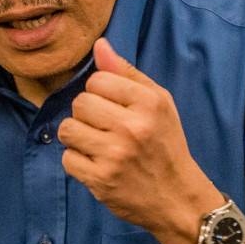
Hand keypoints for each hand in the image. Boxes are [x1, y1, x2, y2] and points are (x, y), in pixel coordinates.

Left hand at [58, 38, 222, 243]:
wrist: (177, 198)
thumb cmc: (165, 144)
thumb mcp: (158, 102)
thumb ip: (126, 73)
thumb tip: (99, 45)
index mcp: (148, 102)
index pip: (97, 80)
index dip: (100, 92)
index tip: (114, 107)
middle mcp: (132, 127)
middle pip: (80, 103)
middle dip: (88, 114)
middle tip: (106, 128)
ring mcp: (115, 155)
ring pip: (67, 129)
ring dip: (78, 136)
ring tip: (97, 144)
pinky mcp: (101, 180)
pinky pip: (67, 158)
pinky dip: (78, 161)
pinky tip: (96, 164)